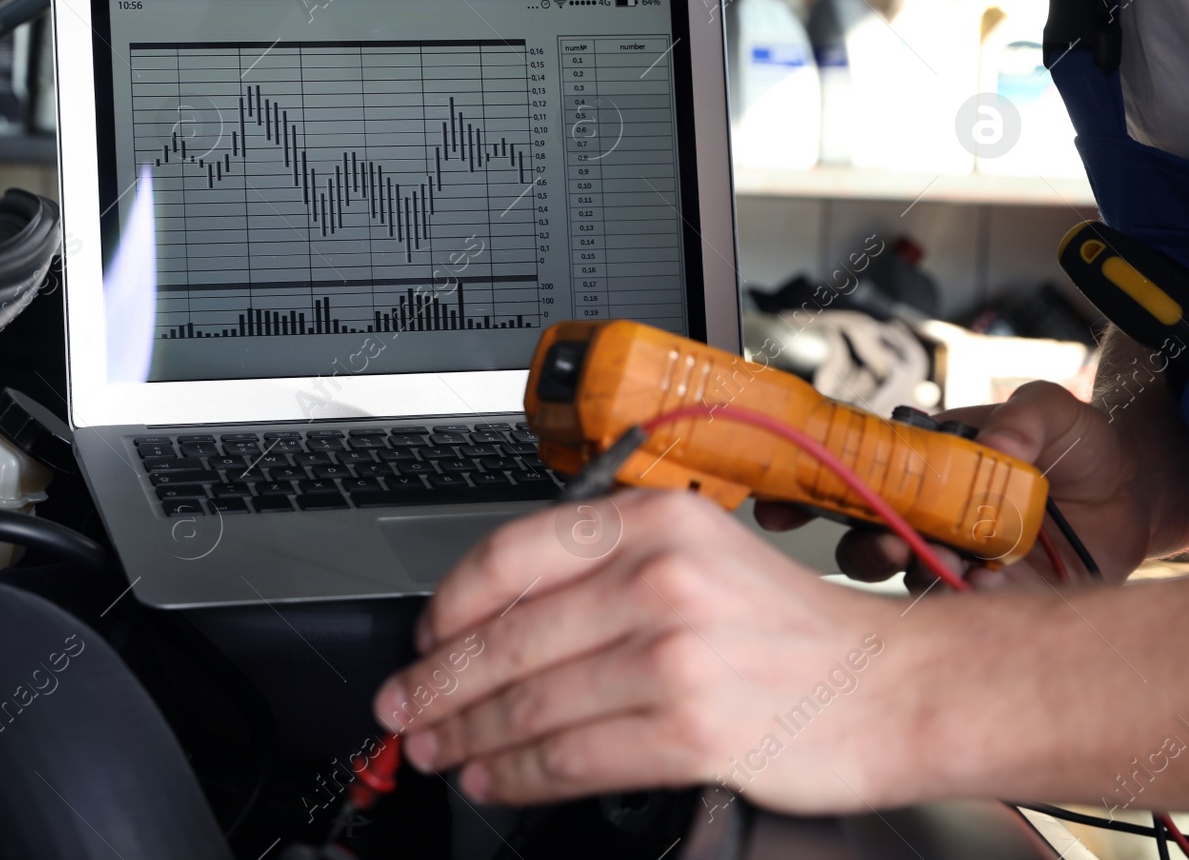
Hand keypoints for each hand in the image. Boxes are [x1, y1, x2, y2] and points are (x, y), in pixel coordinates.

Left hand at [373, 491, 912, 811]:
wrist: (898, 685)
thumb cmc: (797, 628)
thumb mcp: (701, 557)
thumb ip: (606, 571)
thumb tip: (499, 615)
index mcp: (655, 522)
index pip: (514, 554)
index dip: (451, 603)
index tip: (423, 636)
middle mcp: (661, 578)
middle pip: (510, 635)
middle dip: (440, 681)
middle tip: (402, 706)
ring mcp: (676, 654)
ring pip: (533, 701)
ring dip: (467, 733)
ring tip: (433, 749)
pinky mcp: (692, 728)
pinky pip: (574, 756)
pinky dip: (519, 773)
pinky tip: (493, 777)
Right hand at [755, 380, 1157, 588]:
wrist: (1135, 495)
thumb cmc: (1079, 447)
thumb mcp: (1055, 411)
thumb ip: (1027, 414)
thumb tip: (999, 440)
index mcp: (920, 469)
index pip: (852, 479)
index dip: (808, 492)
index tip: (779, 503)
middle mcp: (926, 518)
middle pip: (861, 541)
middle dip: (859, 545)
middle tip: (888, 540)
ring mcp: (957, 559)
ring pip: (904, 579)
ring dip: (914, 571)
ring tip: (947, 560)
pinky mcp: (994, 596)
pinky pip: (965, 607)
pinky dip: (972, 598)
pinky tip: (994, 580)